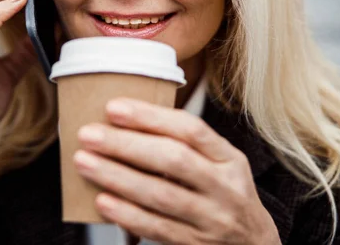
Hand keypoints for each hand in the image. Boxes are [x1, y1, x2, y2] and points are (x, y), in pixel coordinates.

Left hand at [73, 98, 280, 244]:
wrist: (253, 244)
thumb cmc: (223, 192)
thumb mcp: (219, 164)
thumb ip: (186, 146)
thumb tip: (128, 124)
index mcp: (229, 158)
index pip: (190, 130)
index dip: (150, 117)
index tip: (114, 108)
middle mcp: (225, 187)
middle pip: (173, 159)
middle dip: (126, 145)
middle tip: (89, 134)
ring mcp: (212, 219)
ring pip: (161, 195)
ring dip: (117, 177)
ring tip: (85, 162)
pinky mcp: (196, 244)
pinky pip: (157, 228)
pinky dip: (127, 214)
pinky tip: (102, 200)